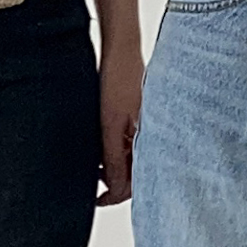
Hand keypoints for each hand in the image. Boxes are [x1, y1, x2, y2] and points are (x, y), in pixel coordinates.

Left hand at [97, 44, 143, 206]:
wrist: (121, 49)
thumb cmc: (119, 80)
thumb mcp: (111, 124)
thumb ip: (114, 157)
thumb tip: (114, 188)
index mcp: (153, 140)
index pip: (136, 182)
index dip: (115, 194)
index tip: (96, 198)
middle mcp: (154, 136)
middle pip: (136, 173)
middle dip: (115, 181)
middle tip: (92, 179)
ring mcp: (147, 127)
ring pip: (131, 158)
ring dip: (113, 165)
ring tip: (93, 161)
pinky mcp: (140, 118)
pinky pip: (130, 143)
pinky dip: (115, 149)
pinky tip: (100, 144)